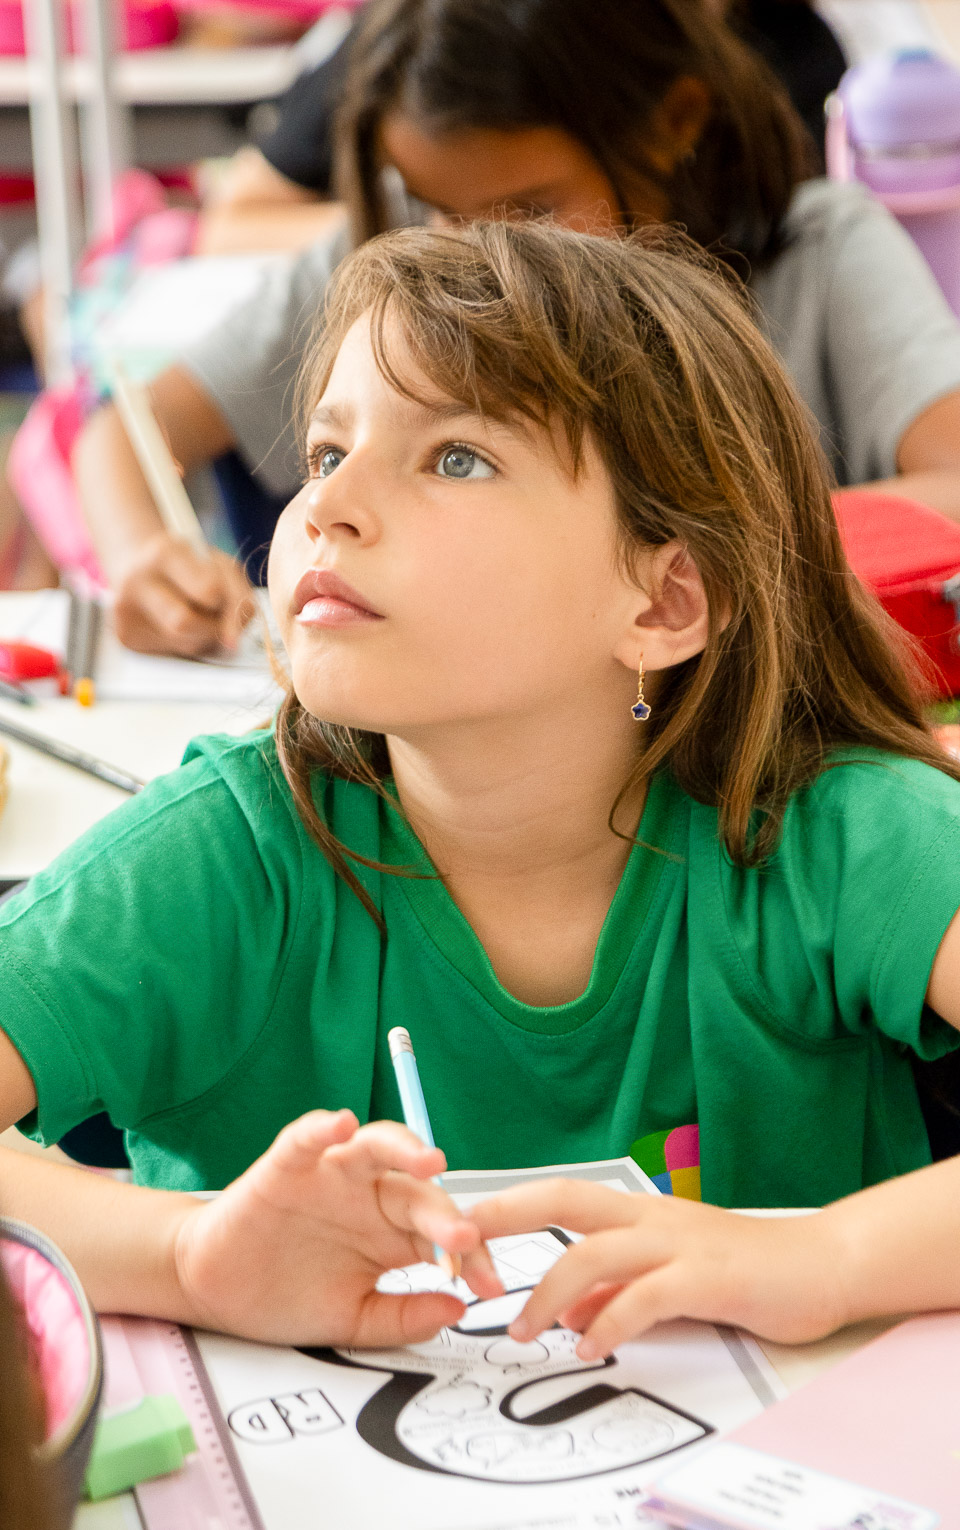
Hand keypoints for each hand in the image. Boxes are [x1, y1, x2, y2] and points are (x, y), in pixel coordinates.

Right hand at [113, 532, 254, 656]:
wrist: (139, 563)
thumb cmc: (187, 564)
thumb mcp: (219, 564)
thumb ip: (238, 597)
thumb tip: (232, 642)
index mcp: (163, 553)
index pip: (208, 590)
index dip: (226, 602)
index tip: (223, 599)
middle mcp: (136, 581)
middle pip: (187, 623)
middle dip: (213, 626)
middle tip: (213, 612)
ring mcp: (125, 612)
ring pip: (185, 644)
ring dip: (204, 637)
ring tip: (195, 614)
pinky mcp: (126, 637)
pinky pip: (173, 653)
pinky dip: (187, 643)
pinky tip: (177, 624)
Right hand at [172, 1111, 502, 1345]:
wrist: (212, 1289)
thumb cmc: (284, 1295)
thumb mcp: (352, 1320)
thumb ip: (402, 1317)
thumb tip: (458, 1308)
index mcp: (393, 1234)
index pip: (444, 1234)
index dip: (472, 1256)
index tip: (490, 1285)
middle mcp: (369, 1197)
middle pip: (419, 1193)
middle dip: (445, 1216)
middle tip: (466, 1240)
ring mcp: (331, 1177)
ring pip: (377, 1147)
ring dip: (405, 1148)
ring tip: (429, 1161)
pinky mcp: (286, 1167)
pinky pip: (307, 1138)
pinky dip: (323, 1127)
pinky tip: (341, 1125)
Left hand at [471, 1180, 849, 1357]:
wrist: (821, 1264)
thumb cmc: (744, 1270)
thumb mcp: (668, 1278)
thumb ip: (617, 1290)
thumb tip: (569, 1314)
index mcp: (638, 1213)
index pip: (561, 1197)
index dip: (510, 1206)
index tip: (465, 1225)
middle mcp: (651, 1217)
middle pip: (564, 1200)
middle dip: (507, 1215)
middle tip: (460, 1243)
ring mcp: (678, 1243)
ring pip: (595, 1252)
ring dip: (550, 1292)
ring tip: (523, 1328)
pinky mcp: (706, 1276)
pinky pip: (646, 1295)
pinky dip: (612, 1321)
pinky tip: (592, 1346)